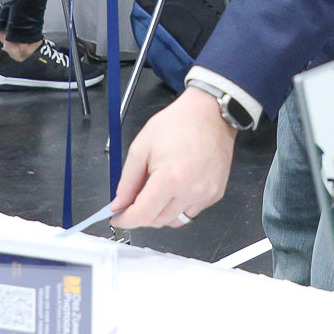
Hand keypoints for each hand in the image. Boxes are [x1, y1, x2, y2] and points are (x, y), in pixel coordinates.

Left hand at [109, 87, 236, 227]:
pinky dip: (179, 207)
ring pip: (175, 221)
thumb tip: (119, 204)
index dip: (126, 220)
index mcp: (170, 178)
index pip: (143, 215)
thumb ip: (127, 180)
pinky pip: (191, 212)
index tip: (117, 218)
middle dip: (141, 215)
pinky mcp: (215, 193)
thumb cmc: (179, 123)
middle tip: (133, 201)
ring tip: (157, 192)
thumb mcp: (141, 146)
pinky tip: (176, 189)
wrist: (209, 113)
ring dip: (160, 214)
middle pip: (158, 220)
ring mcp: (205, 194)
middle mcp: (191, 190)